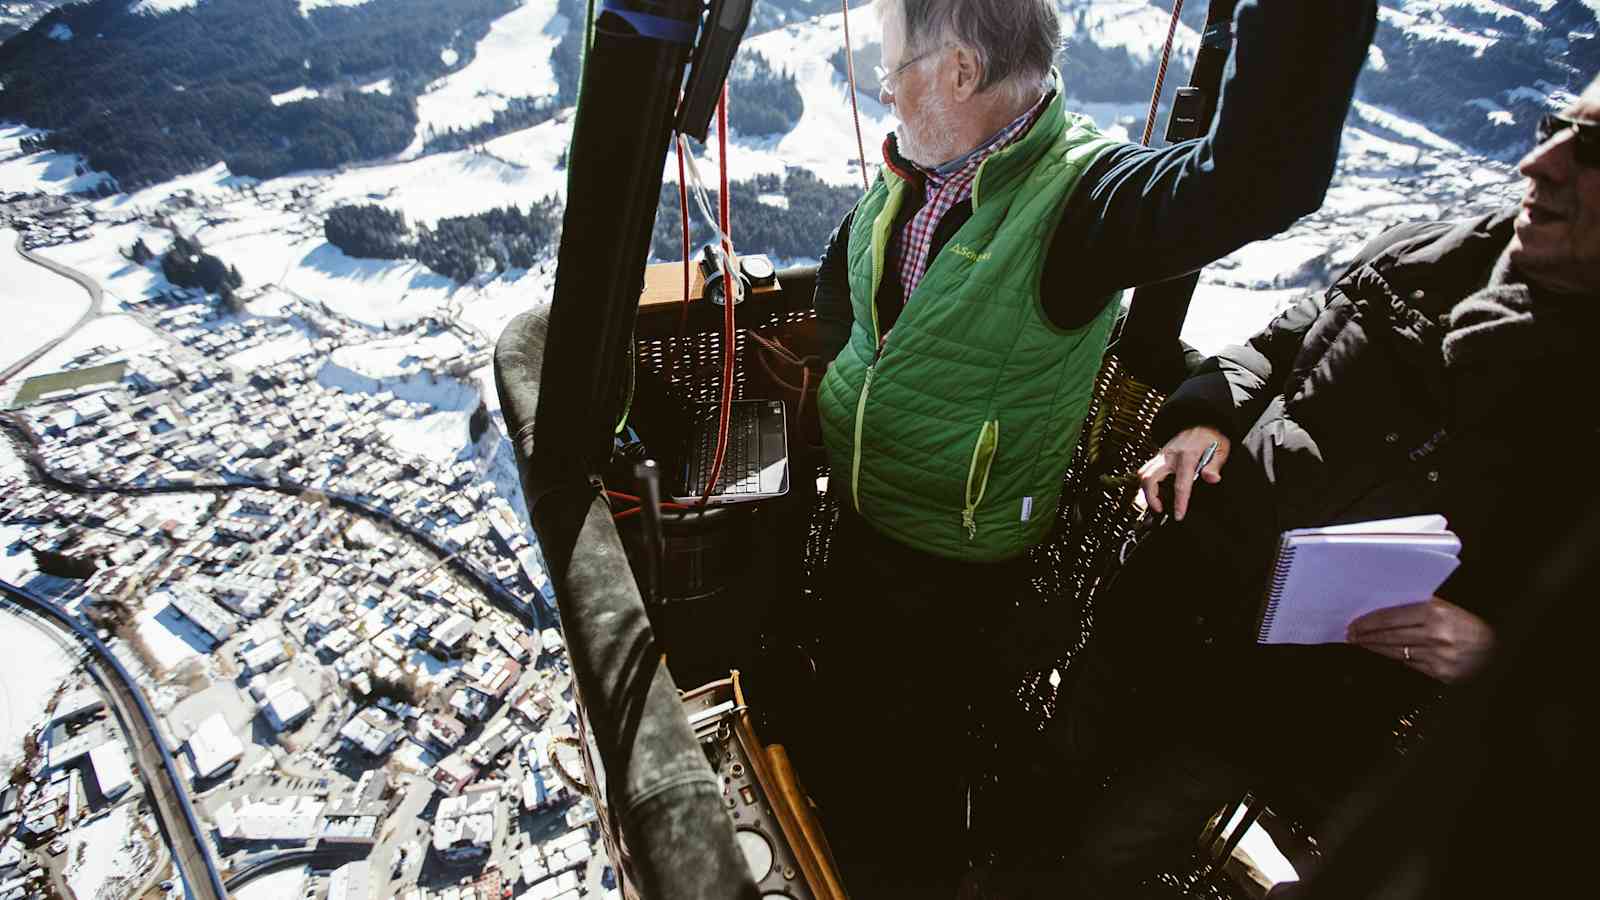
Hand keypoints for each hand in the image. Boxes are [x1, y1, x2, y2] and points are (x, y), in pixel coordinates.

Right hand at [1137, 426, 1229, 520]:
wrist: (1202, 422)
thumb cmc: (1212, 438)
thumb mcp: (1221, 449)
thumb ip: (1215, 465)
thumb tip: (1212, 479)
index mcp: (1187, 455)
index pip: (1180, 483)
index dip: (1179, 502)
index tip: (1178, 515)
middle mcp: (1170, 455)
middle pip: (1149, 477)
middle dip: (1151, 497)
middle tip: (1160, 510)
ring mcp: (1161, 455)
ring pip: (1143, 475)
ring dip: (1146, 492)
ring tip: (1157, 504)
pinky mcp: (1157, 457)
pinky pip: (1145, 471)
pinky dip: (1146, 484)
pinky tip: (1155, 492)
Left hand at [1346, 597, 1495, 683]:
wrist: (1497, 647)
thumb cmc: (1469, 623)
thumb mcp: (1446, 607)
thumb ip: (1418, 608)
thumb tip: (1384, 611)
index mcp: (1435, 613)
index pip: (1391, 617)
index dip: (1369, 622)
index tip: (1355, 624)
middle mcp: (1435, 635)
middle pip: (1390, 636)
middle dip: (1366, 636)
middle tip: (1351, 635)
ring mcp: (1438, 656)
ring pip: (1396, 652)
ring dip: (1375, 649)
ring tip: (1361, 645)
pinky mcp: (1442, 673)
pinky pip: (1411, 665)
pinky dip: (1396, 659)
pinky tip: (1385, 655)